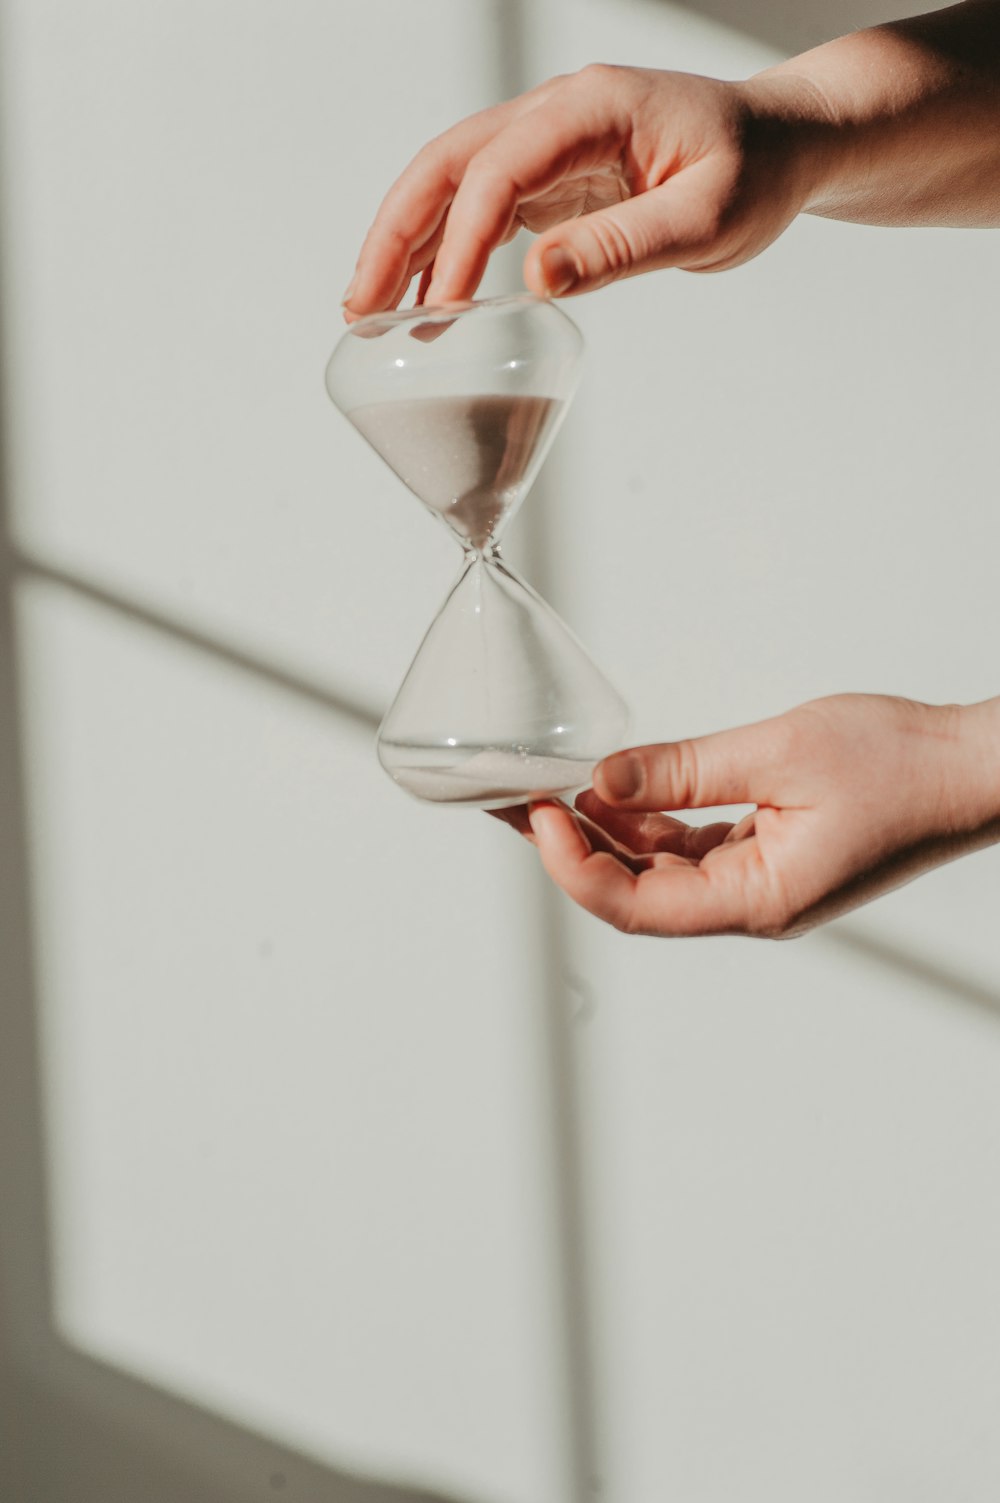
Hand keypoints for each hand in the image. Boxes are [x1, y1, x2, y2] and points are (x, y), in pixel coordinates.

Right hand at [343, 65, 823, 315]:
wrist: (780, 145)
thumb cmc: (754, 174)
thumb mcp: (706, 221)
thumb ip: (622, 248)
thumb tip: (539, 281)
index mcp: (594, 108)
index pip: (501, 171)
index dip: (462, 242)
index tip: (444, 310)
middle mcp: (558, 113)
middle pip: (448, 162)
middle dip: (396, 234)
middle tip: (359, 306)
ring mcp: (549, 140)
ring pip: (453, 181)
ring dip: (408, 243)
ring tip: (372, 310)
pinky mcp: (551, 173)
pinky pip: (481, 204)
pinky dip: (446, 249)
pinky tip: (428, 297)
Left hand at [497, 694, 999, 937]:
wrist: (972, 769)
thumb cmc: (905, 767)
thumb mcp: (781, 753)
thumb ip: (685, 769)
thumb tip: (605, 779)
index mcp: (758, 901)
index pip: (635, 904)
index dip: (572, 866)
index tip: (537, 815)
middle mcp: (751, 905)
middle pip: (635, 890)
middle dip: (568, 847)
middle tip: (514, 801)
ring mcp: (757, 882)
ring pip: (658, 868)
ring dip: (604, 832)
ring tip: (550, 791)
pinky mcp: (766, 855)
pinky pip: (690, 846)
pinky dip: (648, 819)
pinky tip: (615, 790)